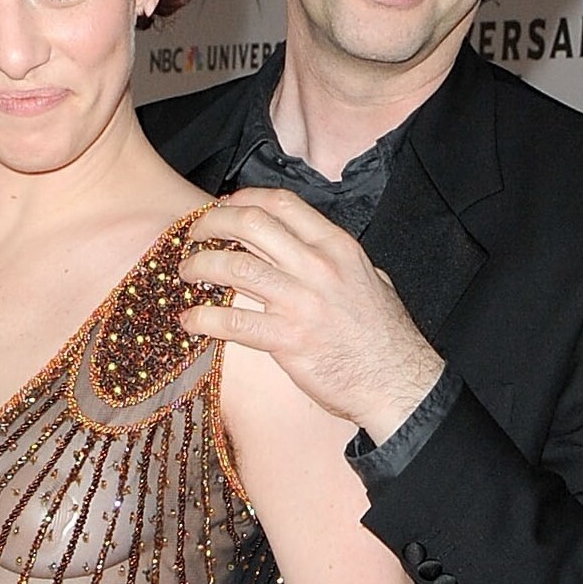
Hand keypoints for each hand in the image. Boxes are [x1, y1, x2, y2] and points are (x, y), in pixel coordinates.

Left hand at [178, 186, 443, 442]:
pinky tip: (189, 321)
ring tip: (185, 272)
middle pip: (250, 224)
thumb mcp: (372, 280)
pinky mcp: (287, 339)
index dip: (244, 199)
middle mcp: (317, 266)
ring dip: (199, 265)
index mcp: (337, 247)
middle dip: (211, 223)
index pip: (282, 204)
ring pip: (234, 266)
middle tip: (192, 235)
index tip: (223, 207)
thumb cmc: (386, 337)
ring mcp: (301, 302)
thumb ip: (339, 262)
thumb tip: (313, 251)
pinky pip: (233, 323)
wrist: (397, 383)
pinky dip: (203, 319)